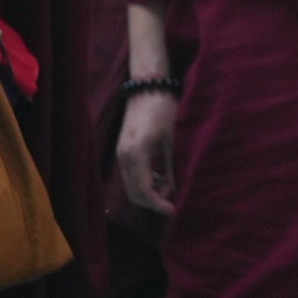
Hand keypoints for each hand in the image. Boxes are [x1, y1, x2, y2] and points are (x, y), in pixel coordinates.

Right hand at [117, 89, 178, 214]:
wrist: (148, 88)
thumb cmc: (163, 110)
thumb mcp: (173, 140)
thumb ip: (172, 167)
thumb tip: (177, 190)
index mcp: (136, 154)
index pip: (144, 190)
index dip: (159, 204)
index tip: (175, 210)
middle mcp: (124, 157)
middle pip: (134, 193)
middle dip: (153, 202)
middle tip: (174, 200)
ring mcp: (121, 154)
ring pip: (131, 186)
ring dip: (149, 192)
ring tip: (170, 187)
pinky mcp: (123, 150)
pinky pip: (131, 175)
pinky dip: (145, 182)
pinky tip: (162, 178)